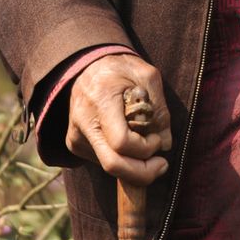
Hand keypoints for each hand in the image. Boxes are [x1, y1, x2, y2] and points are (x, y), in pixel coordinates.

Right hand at [66, 53, 171, 184]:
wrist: (87, 65)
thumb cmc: (120, 68)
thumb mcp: (147, 76)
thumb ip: (159, 109)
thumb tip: (165, 144)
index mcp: (101, 101)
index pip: (121, 142)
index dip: (145, 149)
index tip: (158, 139)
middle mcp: (83, 122)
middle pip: (112, 165)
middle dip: (142, 173)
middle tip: (161, 166)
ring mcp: (76, 135)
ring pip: (108, 166)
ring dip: (133, 165)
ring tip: (146, 145)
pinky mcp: (74, 144)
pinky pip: (101, 160)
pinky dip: (121, 158)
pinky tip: (128, 140)